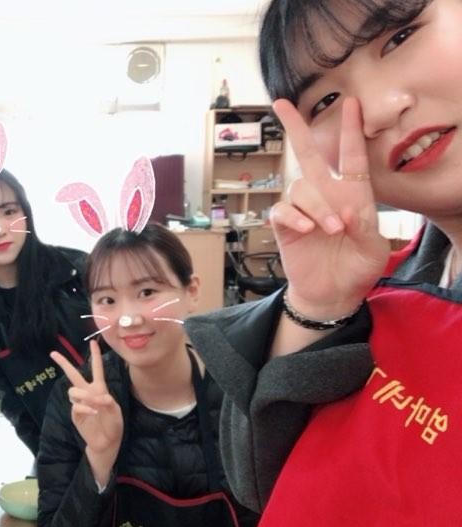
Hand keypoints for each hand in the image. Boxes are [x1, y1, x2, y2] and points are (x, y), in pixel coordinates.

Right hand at [50, 340, 122, 457]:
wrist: (107, 442)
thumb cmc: (113, 425)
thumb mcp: (116, 411)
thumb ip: (108, 402)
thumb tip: (97, 397)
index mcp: (100, 388)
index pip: (97, 369)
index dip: (95, 356)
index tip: (93, 343)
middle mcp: (88, 393)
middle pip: (73, 375)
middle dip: (63, 363)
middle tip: (53, 354)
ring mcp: (80, 403)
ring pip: (73, 390)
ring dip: (83, 394)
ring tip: (92, 402)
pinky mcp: (75, 414)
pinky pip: (76, 406)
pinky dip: (85, 408)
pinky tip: (93, 413)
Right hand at [271, 98, 389, 318]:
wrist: (333, 294)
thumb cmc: (357, 269)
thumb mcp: (374, 249)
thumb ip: (365, 227)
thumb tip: (346, 211)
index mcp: (353, 195)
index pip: (351, 157)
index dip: (350, 131)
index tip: (351, 103)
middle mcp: (325, 196)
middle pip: (308, 155)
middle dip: (295, 128)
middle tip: (281, 104)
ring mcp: (303, 210)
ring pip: (299, 188)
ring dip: (316, 205)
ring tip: (331, 228)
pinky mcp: (284, 226)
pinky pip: (282, 210)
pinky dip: (294, 216)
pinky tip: (305, 229)